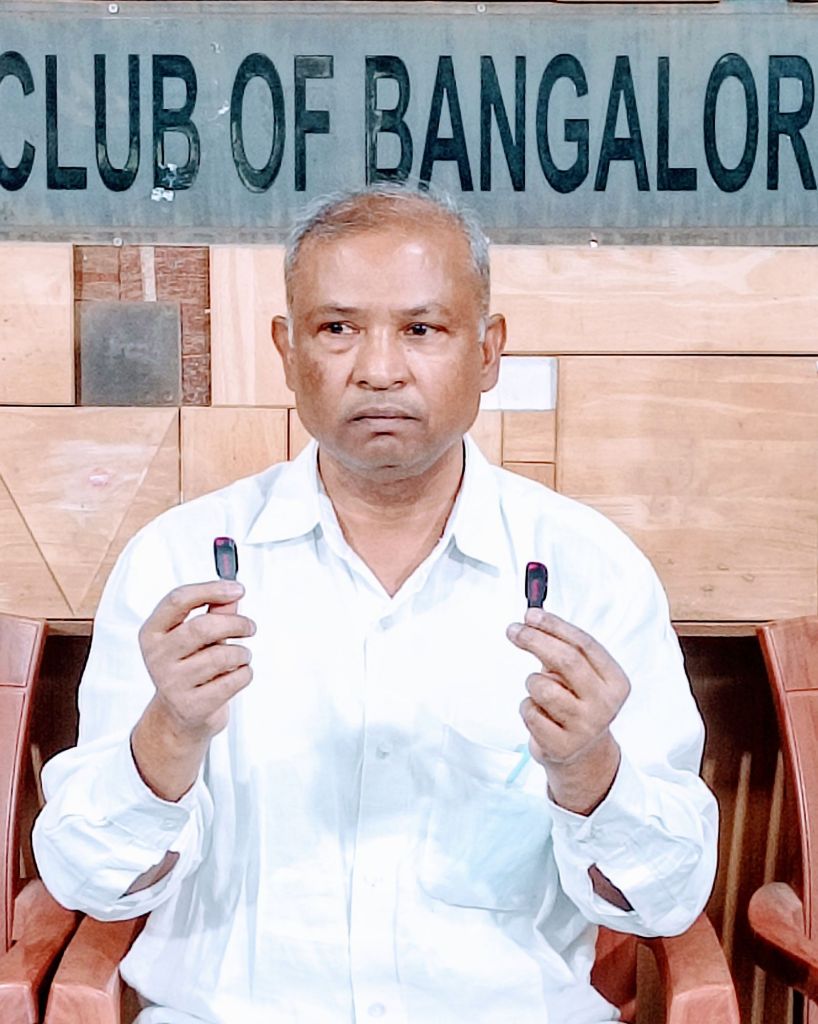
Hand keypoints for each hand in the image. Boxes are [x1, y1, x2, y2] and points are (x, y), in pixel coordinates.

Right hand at [132, 580, 254, 801]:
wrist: (180, 717)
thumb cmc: (189, 668)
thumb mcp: (195, 637)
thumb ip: (214, 612)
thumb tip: (232, 593)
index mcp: (153, 632)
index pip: (178, 600)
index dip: (211, 589)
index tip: (237, 588)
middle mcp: (157, 656)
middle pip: (203, 627)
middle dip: (236, 623)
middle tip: (250, 627)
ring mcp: (172, 683)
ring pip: (222, 655)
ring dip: (243, 653)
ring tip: (241, 656)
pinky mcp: (192, 706)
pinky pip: (233, 680)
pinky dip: (245, 673)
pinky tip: (236, 675)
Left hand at [506, 609, 629, 813]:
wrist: (582, 756)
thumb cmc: (576, 704)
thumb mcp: (579, 675)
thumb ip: (560, 647)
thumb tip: (532, 619)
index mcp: (616, 682)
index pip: (584, 644)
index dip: (554, 626)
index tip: (530, 615)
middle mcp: (605, 705)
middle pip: (566, 660)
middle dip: (535, 639)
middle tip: (514, 630)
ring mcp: (584, 728)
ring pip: (542, 686)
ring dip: (532, 682)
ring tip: (540, 692)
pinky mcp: (561, 746)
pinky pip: (529, 710)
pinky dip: (527, 706)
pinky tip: (540, 715)